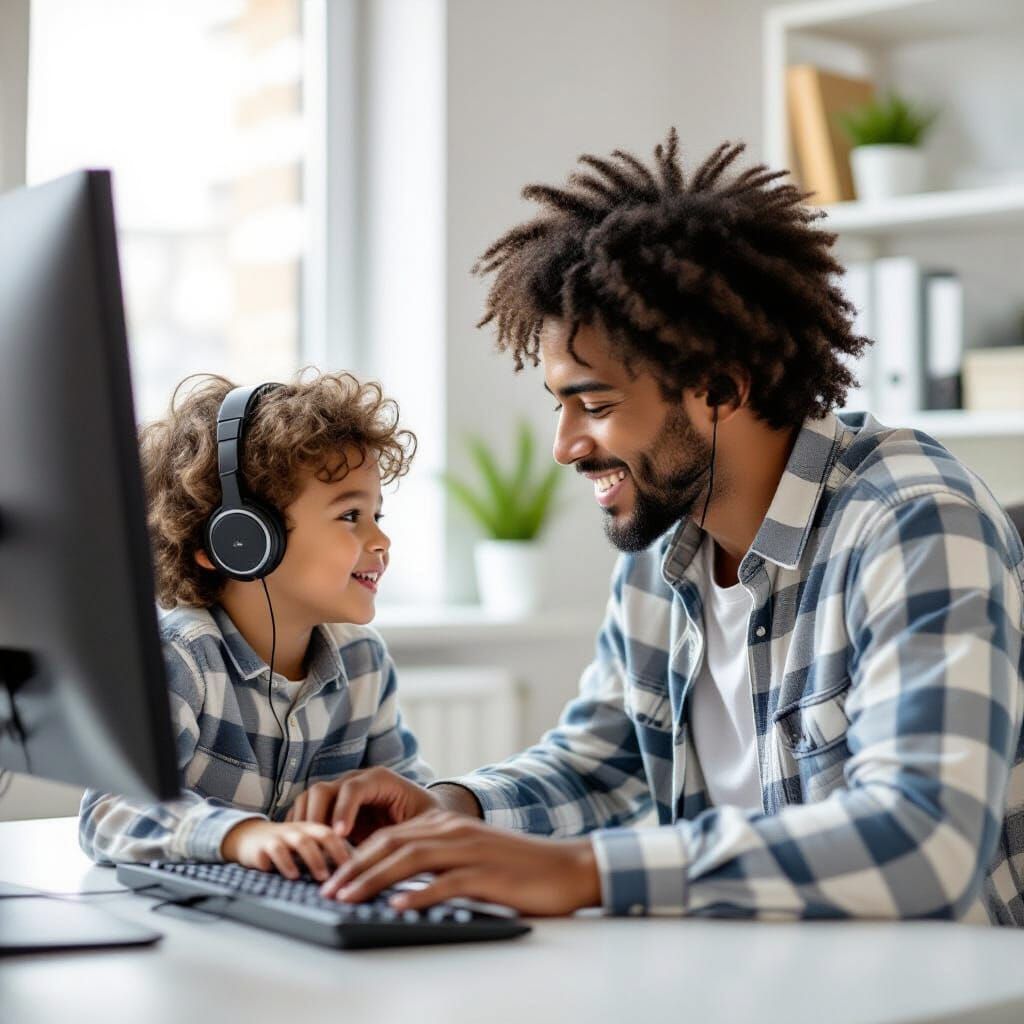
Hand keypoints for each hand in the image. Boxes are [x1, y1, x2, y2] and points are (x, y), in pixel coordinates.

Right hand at [220, 819, 351, 881]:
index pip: (334, 833)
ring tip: (321, 877)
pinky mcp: (262, 846)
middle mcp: (299, 830)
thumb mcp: (306, 847)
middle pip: (321, 834)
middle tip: (344, 871)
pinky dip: (283, 862)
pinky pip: (273, 851)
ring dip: (313, 859)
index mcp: (312, 828)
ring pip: (300, 842)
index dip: (345, 848)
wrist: (249, 837)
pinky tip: (291, 875)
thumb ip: (326, 856)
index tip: (357, 867)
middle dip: (334, 852)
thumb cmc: (285, 845)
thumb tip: (353, 874)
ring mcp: (281, 836)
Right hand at [285, 767, 456, 842]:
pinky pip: (306, 812)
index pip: (353, 787)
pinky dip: (301, 829)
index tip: (339, 835)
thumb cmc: (424, 817)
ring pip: (309, 799)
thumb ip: (408, 834)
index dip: (344, 810)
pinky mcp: (330, 807)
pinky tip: (303, 853)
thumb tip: (394, 857)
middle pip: (323, 789)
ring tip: (308, 852)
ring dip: (304, 824)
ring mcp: (339, 792)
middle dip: (316, 817)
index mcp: (380, 780)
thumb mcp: (423, 823)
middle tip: (317, 846)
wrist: (421, 810)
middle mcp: (355, 781)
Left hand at [318, 810, 601, 916]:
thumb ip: (438, 864)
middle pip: (392, 845)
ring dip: (373, 879)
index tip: (332, 880)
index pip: (390, 837)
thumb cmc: (518, 868)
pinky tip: (397, 907)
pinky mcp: (486, 873)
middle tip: (326, 892)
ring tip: (347, 898)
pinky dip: (418, 893)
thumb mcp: (472, 858)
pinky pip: (445, 882)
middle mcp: (453, 831)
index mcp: (447, 826)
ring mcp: (469, 850)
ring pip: (409, 859)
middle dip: (354, 868)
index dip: (357, 857)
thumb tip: (397, 887)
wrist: (566, 868)